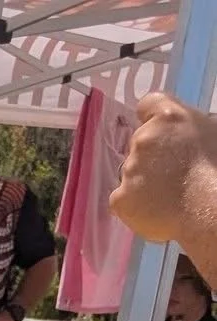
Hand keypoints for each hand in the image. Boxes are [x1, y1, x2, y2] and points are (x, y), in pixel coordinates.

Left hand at [112, 93, 216, 244]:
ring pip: (130, 173)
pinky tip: (153, 209)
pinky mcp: (119, 197)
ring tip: (165, 196)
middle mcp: (143, 138)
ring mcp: (129, 168)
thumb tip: (183, 133)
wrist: (206, 207)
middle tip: (169, 174)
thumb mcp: (211, 132)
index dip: (151, 118)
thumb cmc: (215, 169)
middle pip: (138, 143)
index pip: (148, 105)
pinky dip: (132, 205)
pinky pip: (121, 199)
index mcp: (168, 117)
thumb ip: (188, 127)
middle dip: (150, 156)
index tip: (158, 132)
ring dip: (141, 182)